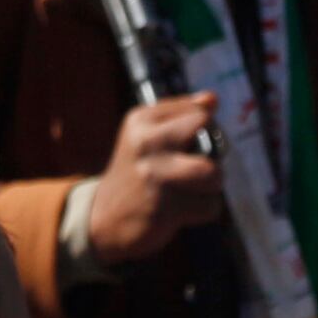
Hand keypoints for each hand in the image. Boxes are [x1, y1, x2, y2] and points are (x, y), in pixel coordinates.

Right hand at [81, 91, 225, 261]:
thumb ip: (181, 115)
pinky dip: (203, 211)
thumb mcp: (147, 135)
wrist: (104, 218)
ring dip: (210, 187)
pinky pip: (209, 206)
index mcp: (142, 119)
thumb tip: (212, 98)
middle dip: (212, 152)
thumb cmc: (137, 172)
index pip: (200, 112)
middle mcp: (146, 142)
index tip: (192, 146)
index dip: (207, 131)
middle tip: (197, 169)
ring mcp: (154, 175)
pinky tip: (181, 211)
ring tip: (190, 192)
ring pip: (213, 173)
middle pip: (208, 134)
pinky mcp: (164, 207)